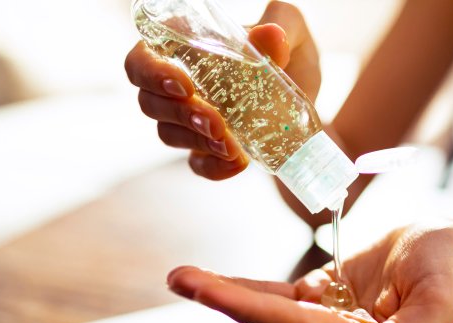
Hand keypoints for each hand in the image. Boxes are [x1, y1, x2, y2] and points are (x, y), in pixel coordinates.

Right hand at [125, 1, 319, 179]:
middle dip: (178, 114)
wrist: (310, 102)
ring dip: (196, 140)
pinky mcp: (207, 150)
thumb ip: (281, 26)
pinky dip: (215, 167)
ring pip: (168, 133)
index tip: (184, 84)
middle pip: (149, 101)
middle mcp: (178, 84)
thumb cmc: (288, 54)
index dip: (151, 72)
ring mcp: (190, 121)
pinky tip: (237, 163)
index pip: (143, 58)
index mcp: (184, 46)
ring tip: (231, 145)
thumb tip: (270, 35)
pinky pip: (197, 164)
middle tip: (214, 121)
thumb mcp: (292, 32)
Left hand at [166, 222, 452, 322]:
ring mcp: (324, 322)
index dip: (260, 312)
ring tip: (183, 277)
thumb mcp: (436, 310)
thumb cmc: (448, 273)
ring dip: (225, 294)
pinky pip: (275, 294)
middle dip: (227, 301)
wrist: (449, 247)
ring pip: (268, 310)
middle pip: (275, 322)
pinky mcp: (317, 298)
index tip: (223, 295)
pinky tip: (209, 280)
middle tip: (185, 280)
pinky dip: (243, 286)